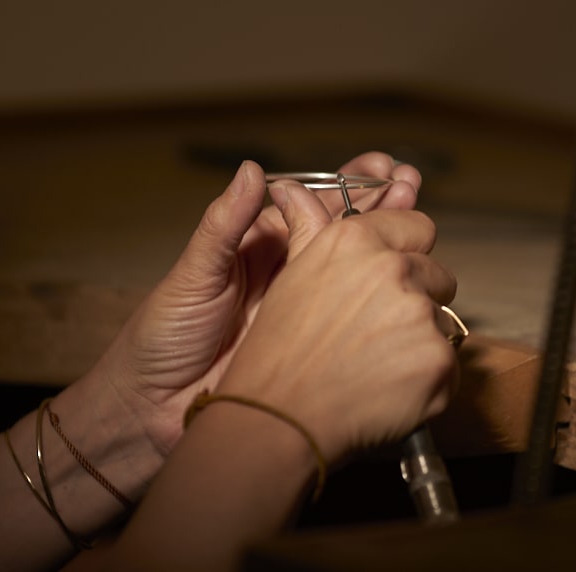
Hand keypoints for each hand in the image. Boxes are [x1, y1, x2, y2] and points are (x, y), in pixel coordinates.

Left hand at [90, 153, 421, 458]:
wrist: (153, 408)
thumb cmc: (163, 335)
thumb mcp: (193, 275)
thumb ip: (225, 224)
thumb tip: (253, 169)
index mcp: (261, 245)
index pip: (315, 204)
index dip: (351, 185)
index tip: (382, 167)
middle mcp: (291, 273)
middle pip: (349, 233)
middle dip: (384, 207)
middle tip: (411, 185)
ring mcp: (309, 312)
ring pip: (360, 274)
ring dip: (392, 248)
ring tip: (421, 223)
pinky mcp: (316, 350)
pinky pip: (355, 322)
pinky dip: (385, 305)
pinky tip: (411, 288)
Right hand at [214, 179, 459, 463]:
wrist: (277, 420)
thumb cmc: (276, 352)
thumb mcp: (289, 277)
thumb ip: (307, 228)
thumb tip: (289, 188)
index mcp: (355, 241)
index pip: (417, 225)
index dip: (407, 251)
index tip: (396, 274)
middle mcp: (391, 269)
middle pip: (436, 274)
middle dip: (416, 298)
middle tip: (377, 330)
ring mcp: (418, 315)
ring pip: (442, 321)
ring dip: (419, 341)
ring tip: (375, 364)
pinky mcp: (437, 360)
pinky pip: (449, 364)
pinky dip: (426, 379)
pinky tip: (388, 389)